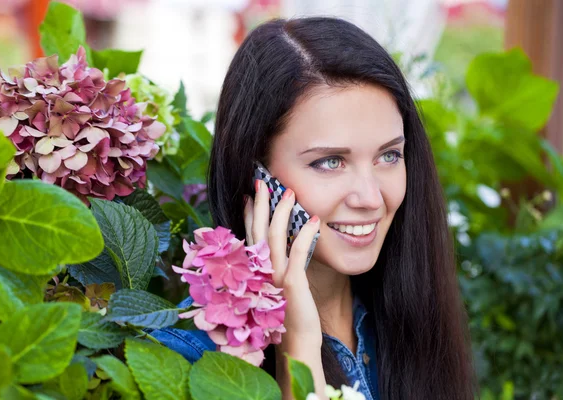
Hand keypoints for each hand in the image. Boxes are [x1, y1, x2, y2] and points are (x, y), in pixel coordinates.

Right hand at [244, 179, 322, 347]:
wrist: (296, 343)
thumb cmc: (288, 315)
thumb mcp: (277, 287)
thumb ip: (275, 266)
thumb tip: (277, 246)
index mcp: (256, 271)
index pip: (249, 235)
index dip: (248, 214)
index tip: (249, 194)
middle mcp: (260, 272)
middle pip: (257, 230)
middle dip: (260, 204)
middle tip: (262, 181)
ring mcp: (274, 278)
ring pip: (274, 237)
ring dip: (282, 212)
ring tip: (290, 192)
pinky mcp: (291, 285)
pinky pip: (298, 254)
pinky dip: (306, 234)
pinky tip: (314, 220)